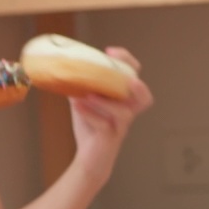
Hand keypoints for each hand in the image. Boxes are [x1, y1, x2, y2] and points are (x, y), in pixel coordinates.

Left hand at [69, 47, 153, 185]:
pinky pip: (105, 125)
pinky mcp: (110, 138)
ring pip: (126, 112)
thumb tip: (63, 64)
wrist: (88, 157)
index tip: (109, 51)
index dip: (127, 61)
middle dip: (138, 86)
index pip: (133, 75)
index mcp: (123, 98)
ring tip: (89, 95)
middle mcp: (127, 111)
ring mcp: (121, 126)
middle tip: (127, 78)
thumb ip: (80, 84)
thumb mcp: (83, 100)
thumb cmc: (90, 127)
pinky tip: (76, 106)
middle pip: (145, 98)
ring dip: (107, 101)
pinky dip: (90, 114)